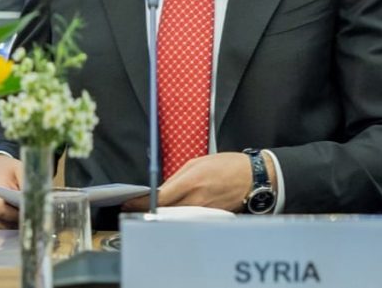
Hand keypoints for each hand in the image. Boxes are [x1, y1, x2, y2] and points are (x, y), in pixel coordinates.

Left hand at [122, 152, 272, 212]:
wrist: (254, 177)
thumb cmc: (227, 165)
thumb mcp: (199, 162)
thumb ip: (178, 177)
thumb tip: (162, 190)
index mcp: (191, 182)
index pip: (159, 198)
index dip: (140, 202)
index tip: (128, 202)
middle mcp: (196, 200)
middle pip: (164, 212)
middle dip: (148, 210)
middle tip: (134, 206)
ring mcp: (203, 212)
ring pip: (175, 218)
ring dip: (162, 214)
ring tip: (152, 209)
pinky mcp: (210, 219)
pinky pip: (189, 219)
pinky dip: (178, 217)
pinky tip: (174, 212)